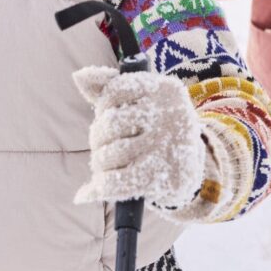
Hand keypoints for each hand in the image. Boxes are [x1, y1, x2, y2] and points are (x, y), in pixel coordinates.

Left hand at [72, 66, 204, 209]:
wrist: (191, 169)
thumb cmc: (157, 129)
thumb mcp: (141, 101)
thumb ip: (108, 85)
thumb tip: (79, 77)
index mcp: (166, 90)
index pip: (115, 90)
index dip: (103, 106)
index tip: (109, 115)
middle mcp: (170, 116)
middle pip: (109, 124)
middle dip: (98, 137)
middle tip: (103, 146)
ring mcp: (167, 148)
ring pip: (109, 154)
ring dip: (98, 163)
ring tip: (102, 166)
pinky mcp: (162, 178)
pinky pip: (115, 183)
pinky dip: (96, 189)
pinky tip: (85, 194)